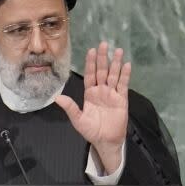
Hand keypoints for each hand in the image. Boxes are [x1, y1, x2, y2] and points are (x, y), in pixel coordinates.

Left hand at [55, 41, 130, 173]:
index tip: (91, 51)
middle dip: (103, 58)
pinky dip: (125, 75)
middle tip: (104, 44)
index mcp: (90, 93)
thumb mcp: (78, 119)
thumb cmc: (91, 131)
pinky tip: (127, 65)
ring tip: (118, 50)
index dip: (90, 63)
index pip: (90, 74)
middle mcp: (101, 90)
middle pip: (102, 71)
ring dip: (116, 63)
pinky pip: (123, 85)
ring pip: (114, 75)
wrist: (105, 141)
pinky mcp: (122, 99)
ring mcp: (112, 94)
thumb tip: (57, 97)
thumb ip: (70, 107)